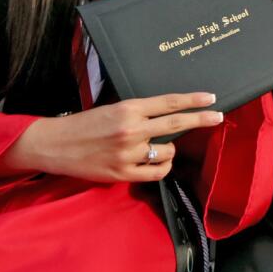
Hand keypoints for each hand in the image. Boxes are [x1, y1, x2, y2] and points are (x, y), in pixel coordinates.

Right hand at [0, 92, 222, 182]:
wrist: (55, 145)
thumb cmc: (84, 124)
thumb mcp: (112, 109)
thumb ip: (139, 112)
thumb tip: (169, 113)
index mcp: (128, 109)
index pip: (168, 103)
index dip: (192, 101)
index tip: (211, 98)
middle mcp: (130, 130)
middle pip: (175, 125)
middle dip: (201, 120)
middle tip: (217, 116)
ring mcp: (127, 154)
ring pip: (167, 152)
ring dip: (169, 149)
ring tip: (157, 146)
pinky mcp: (122, 173)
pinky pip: (157, 172)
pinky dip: (163, 167)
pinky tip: (159, 162)